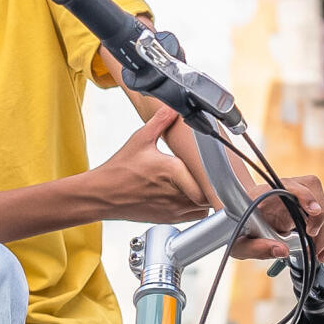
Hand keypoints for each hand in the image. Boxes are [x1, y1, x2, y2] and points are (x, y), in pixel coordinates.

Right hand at [87, 107, 209, 224]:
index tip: (221, 166)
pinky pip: (194, 216)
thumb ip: (160, 120)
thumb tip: (173, 106)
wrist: (101, 194)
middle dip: (214, 184)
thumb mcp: (140, 139)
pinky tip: (191, 195)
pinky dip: (197, 207)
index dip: (219, 175)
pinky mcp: (167, 218)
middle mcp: (175, 192)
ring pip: (204, 206)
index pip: (208, 180)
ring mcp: (172, 208)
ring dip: (207, 196)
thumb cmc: (119, 170)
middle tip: (215, 172)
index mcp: (172, 170)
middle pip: (210, 193)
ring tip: (203, 183)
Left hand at [233, 174, 323, 262]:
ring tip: (319, 255)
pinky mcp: (305, 211)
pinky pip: (323, 220)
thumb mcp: (239, 243)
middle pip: (314, 194)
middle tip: (314, 244)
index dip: (305, 195)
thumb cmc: (236, 229)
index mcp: (267, 192)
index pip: (291, 184)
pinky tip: (322, 252)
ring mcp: (298, 199)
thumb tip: (281, 251)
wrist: (236, 221)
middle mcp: (286, 190)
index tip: (313, 212)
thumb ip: (256, 247)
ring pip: (323, 208)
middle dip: (320, 220)